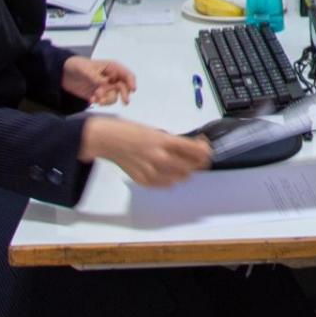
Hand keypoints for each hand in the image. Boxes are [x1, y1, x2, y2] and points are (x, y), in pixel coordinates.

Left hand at [62, 57, 136, 105]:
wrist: (63, 74)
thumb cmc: (76, 65)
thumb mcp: (85, 69)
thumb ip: (95, 77)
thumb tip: (105, 84)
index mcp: (111, 68)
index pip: (126, 74)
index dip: (131, 81)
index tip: (132, 89)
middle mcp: (111, 78)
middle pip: (124, 87)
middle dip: (124, 94)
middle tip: (125, 101)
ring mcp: (105, 87)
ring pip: (114, 96)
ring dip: (107, 99)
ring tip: (97, 98)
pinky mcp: (98, 95)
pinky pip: (104, 101)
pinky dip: (99, 102)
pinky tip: (91, 100)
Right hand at [79, 117, 211, 186]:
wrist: (109, 140)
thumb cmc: (132, 131)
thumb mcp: (157, 132)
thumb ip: (175, 143)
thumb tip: (194, 149)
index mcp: (165, 141)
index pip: (197, 152)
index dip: (206, 151)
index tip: (205, 149)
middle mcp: (161, 158)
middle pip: (192, 167)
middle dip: (196, 162)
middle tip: (193, 156)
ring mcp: (153, 172)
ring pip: (181, 178)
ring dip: (184, 171)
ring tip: (177, 163)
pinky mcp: (145, 181)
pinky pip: (167, 185)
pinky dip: (170, 178)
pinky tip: (165, 170)